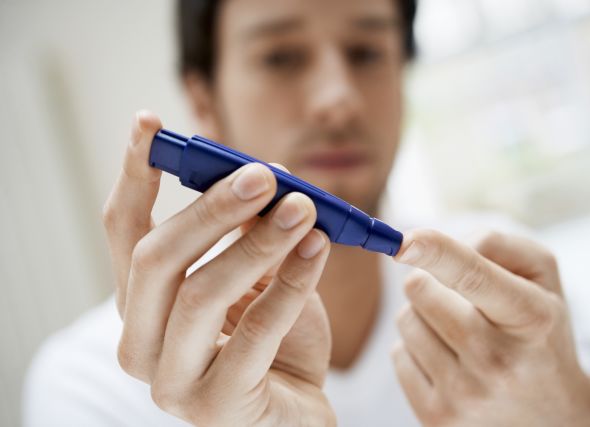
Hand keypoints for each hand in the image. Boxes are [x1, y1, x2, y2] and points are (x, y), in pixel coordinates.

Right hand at [102, 111, 334, 426]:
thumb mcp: (258, 275)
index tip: (150, 123)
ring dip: (257, 242)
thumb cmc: (274, 342)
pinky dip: (290, 284)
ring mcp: (170, 381)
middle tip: (262, 175)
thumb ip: (248, 232)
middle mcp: (141, 342)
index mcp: (143, 303)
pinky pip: (254, 335)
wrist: (296, 410)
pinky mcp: (214, 406)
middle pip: (156, 259)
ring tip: (303, 207)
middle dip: (210, 209)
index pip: (123, 231)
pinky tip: (318, 248)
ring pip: (199, 294)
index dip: (135, 174)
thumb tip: (263, 174)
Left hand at [392, 229, 589, 426]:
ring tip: (459, 332)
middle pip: (422, 291)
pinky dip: (416, 349)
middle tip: (457, 297)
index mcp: (531, 317)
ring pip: (406, 320)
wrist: (554, 414)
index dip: (436, 252)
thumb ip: (494, 244)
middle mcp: (499, 360)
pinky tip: (450, 361)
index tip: (404, 242)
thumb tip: (431, 245)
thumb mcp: (542, 277)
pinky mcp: (438, 417)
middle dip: (429, 280)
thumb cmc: (540, 330)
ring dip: (422, 315)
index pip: (473, 277)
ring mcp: (466, 394)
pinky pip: (398, 355)